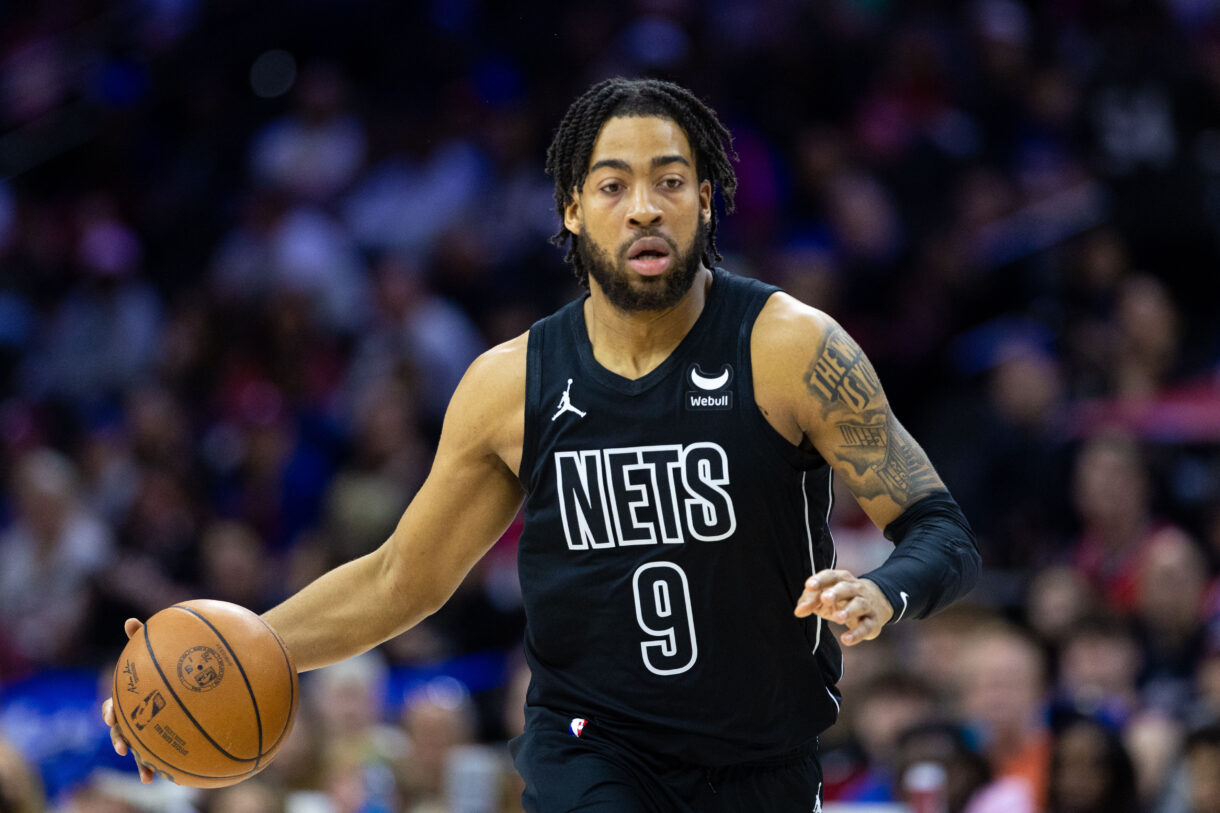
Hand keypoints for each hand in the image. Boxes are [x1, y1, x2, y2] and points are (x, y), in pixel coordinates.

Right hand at [101, 618, 153, 783]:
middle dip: (120, 739)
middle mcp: (137, 717)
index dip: (110, 711)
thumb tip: (130, 621)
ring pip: (140, 749)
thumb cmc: (168, 663)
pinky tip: (169, 778)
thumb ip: (143, 639)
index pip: (113, 706)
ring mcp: (150, 731)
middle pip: (122, 731)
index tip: (111, 715)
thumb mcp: (157, 650)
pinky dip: (162, 766)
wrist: (194, 679)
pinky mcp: (165, 741)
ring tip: (146, 773)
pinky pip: (162, 756)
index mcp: (131, 698)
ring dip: (140, 762)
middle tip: (123, 745)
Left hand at [794, 569, 893, 645]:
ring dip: (848, 611)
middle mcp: (855, 589)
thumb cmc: (842, 599)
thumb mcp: (824, 597)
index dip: (820, 580)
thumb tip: (798, 611)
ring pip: (859, 605)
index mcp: (841, 579)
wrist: (877, 603)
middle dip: (836, 593)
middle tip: (825, 598)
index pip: (831, 576)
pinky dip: (857, 634)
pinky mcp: (872, 622)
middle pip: (846, 588)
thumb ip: (809, 601)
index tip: (809, 586)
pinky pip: (866, 627)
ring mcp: (866, 605)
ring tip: (838, 618)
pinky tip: (846, 639)